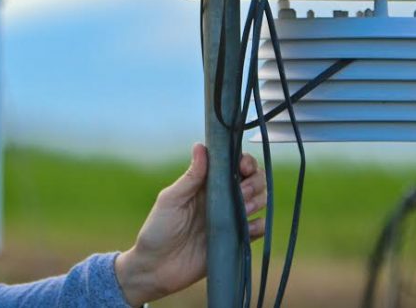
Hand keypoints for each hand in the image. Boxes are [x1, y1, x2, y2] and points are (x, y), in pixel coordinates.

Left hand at [114, 144, 265, 305]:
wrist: (156, 269)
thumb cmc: (157, 230)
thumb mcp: (171, 200)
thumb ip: (190, 176)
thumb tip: (201, 146)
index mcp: (205, 184)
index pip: (233, 165)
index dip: (244, 161)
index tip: (243, 167)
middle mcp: (221, 199)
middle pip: (252, 180)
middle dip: (254, 181)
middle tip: (243, 191)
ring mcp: (229, 219)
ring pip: (259, 201)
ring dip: (258, 200)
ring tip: (243, 208)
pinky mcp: (235, 240)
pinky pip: (257, 229)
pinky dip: (259, 225)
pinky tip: (249, 227)